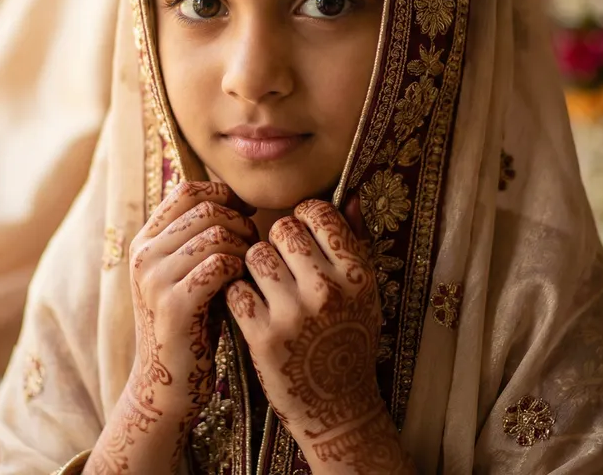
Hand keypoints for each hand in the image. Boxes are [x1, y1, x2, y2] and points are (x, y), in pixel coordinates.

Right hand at [90, 181, 256, 474]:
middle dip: (240, 223)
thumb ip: (198, 235)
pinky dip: (239, 270)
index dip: (223, 193)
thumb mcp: (186, 270)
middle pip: (207, 209)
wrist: (167, 383)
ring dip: (243, 247)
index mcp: (145, 240)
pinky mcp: (174, 306)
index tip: (245, 212)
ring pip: (216, 234)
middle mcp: (144, 254)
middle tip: (251, 246)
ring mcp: (155, 279)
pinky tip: (240, 285)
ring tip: (247, 267)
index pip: (188, 190)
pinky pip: (219, 265)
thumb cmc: (191, 321)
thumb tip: (237, 198)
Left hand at [226, 198, 414, 473]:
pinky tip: (253, 307)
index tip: (301, 236)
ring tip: (268, 286)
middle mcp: (327, 289)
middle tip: (283, 263)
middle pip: (281, 229)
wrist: (338, 406)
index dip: (303, 218)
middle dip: (277, 241)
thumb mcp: (365, 290)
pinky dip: (240, 294)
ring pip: (255, 255)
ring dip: (255, 266)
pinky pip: (236, 288)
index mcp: (356, 271)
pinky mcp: (264, 336)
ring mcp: (294, 313)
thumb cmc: (350, 337)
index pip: (316, 212)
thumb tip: (352, 195)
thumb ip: (357, 240)